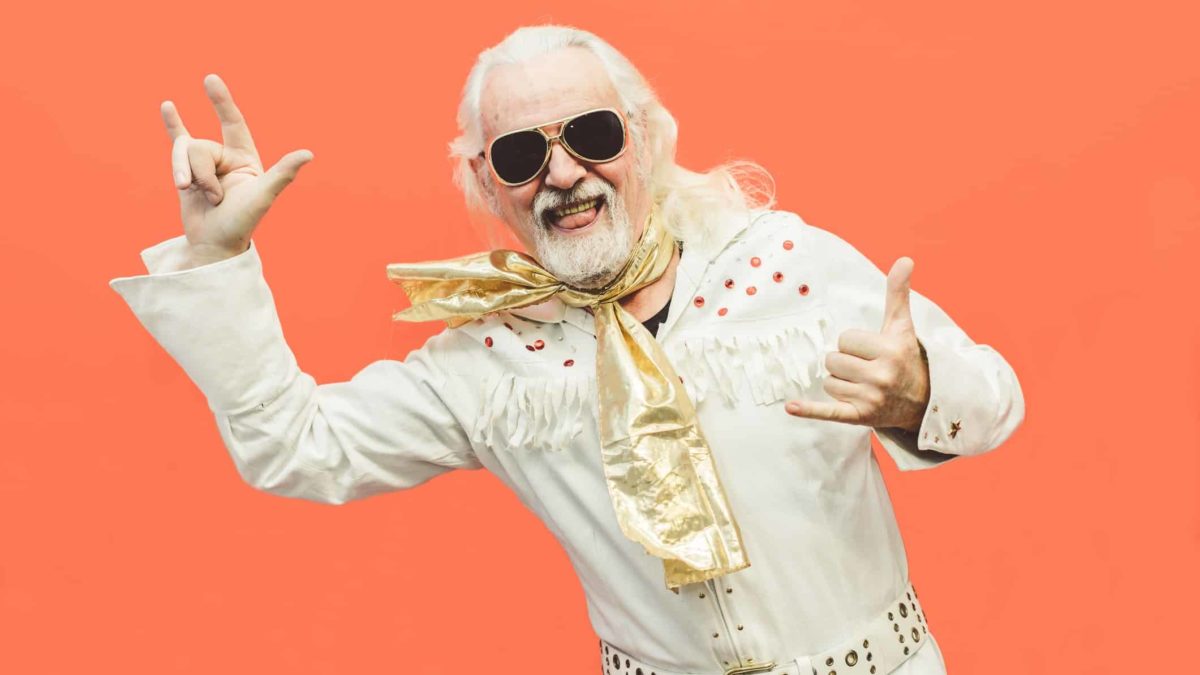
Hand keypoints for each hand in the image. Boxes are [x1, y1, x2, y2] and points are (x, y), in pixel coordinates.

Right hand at [163, 73, 313, 263]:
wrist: (214, 245)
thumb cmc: (242, 223)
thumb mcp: (262, 196)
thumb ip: (283, 173)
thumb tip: (308, 153)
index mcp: (245, 159)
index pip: (233, 122)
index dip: (221, 101)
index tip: (209, 79)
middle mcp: (226, 158)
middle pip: (200, 147)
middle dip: (201, 173)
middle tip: (213, 198)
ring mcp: (205, 165)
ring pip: (184, 154)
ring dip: (187, 176)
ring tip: (192, 194)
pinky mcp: (186, 173)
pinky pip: (177, 144)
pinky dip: (173, 125)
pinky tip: (167, 106)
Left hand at [785, 256, 930, 431]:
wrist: (921, 402)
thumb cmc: (904, 358)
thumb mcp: (902, 326)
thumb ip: (898, 293)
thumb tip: (904, 259)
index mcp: (889, 350)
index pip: (845, 340)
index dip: (853, 344)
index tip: (871, 352)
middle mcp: (881, 375)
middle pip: (834, 360)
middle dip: (845, 363)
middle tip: (867, 370)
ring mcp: (870, 398)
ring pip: (829, 381)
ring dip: (840, 383)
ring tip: (864, 385)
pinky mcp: (859, 416)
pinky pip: (828, 411)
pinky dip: (809, 410)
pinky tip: (790, 406)